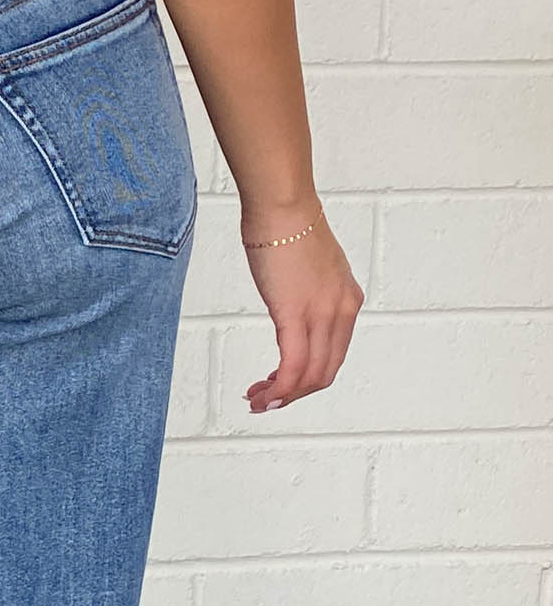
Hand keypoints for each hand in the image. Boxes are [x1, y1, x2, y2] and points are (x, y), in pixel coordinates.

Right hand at [240, 203, 364, 413]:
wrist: (281, 205)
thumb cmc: (286, 225)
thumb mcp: (308, 268)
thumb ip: (307, 293)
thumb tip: (290, 307)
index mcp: (348, 300)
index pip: (334, 355)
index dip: (308, 378)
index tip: (282, 383)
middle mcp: (342, 311)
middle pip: (324, 373)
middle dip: (295, 395)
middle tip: (266, 400)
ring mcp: (322, 315)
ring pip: (310, 376)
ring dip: (283, 396)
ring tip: (257, 399)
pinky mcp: (296, 315)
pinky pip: (292, 366)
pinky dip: (279, 388)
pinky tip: (262, 394)